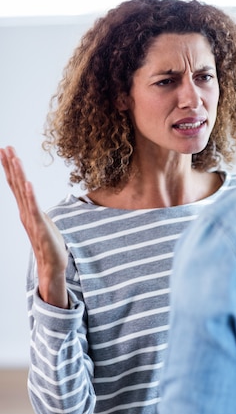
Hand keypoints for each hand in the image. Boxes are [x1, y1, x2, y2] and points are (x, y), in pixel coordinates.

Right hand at [0, 146, 69, 307]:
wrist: (52, 266)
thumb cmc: (49, 244)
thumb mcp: (42, 222)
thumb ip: (36, 210)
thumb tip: (35, 201)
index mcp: (26, 210)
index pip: (16, 184)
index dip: (11, 167)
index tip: (6, 150)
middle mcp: (25, 212)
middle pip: (16, 185)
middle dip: (11, 165)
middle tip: (5, 147)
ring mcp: (32, 219)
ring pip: (23, 193)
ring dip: (19, 175)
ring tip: (15, 158)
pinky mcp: (40, 227)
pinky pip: (34, 209)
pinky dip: (31, 196)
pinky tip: (28, 183)